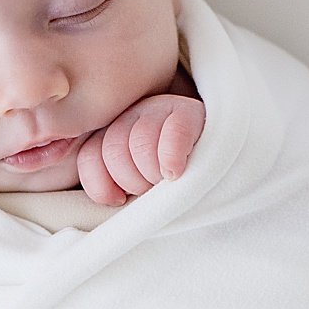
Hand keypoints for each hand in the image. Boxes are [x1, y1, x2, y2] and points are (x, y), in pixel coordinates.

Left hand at [75, 92, 206, 205]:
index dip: (102, 186)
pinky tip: (177, 172)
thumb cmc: (169, 186)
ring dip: (154, 175)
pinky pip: (171, 136)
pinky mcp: (190, 112)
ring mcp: (160, 109)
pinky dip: (172, 160)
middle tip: (152, 188)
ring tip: (168, 181)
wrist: (219, 165)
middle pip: (113, 151)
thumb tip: (99, 195)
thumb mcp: (133, 187)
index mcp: (111, 133)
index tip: (121, 198)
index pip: (89, 158)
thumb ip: (108, 185)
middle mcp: (131, 115)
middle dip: (133, 182)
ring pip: (140, 145)